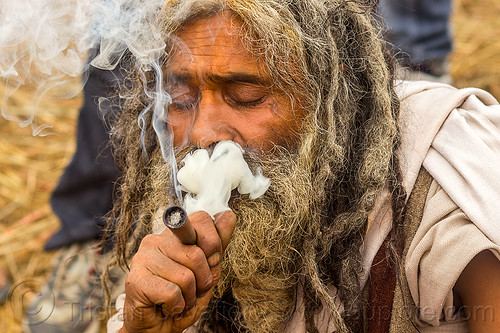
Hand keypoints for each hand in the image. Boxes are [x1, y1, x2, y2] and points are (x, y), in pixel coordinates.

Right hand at [121, 210, 235, 332]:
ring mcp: (143, 257)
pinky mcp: (136, 279)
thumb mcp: (207, 270)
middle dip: (203, 280)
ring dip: (189, 297)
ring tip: (178, 299)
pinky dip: (177, 306)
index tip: (209, 262)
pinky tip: (166, 306)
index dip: (213, 244)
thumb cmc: (183, 297)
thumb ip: (217, 243)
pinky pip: (173, 293)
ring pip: (186, 277)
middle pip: (198, 254)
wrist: (159, 327)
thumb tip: (229, 214)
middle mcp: (156, 239)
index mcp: (174, 234)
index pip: (202, 218)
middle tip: (191, 289)